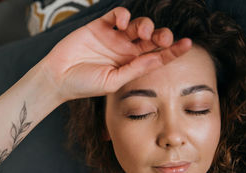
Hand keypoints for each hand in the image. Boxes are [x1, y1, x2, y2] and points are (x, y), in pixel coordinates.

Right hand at [39, 7, 191, 100]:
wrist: (58, 78)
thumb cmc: (83, 85)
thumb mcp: (113, 81)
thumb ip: (135, 68)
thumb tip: (157, 57)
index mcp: (130, 66)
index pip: (156, 56)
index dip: (173, 51)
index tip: (187, 44)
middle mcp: (125, 51)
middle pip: (151, 38)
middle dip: (161, 35)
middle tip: (164, 38)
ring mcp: (113, 38)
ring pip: (137, 24)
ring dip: (144, 24)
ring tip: (139, 32)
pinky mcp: (99, 27)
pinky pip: (116, 15)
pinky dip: (123, 14)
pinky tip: (122, 22)